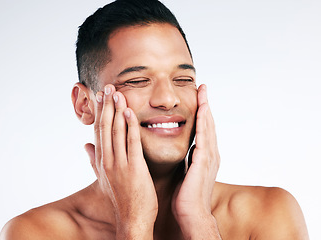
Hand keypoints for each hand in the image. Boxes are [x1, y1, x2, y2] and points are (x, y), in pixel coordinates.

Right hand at [85, 84, 157, 238]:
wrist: (132, 219)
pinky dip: (130, 127)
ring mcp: (120, 165)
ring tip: (117, 93)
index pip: (98, 131)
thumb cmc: (121, 198)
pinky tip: (130, 112)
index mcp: (102, 161)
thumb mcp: (103, 178)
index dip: (99, 112)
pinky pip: (132, 144)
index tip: (100, 96)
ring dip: (117, 111)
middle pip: (105, 128)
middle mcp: (108, 161)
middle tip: (108, 87)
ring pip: (116, 132)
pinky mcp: (134, 169)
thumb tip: (85, 146)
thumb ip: (93, 161)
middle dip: (106, 106)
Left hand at [172, 84, 221, 238]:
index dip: (201, 113)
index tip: (198, 98)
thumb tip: (182, 151)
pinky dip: (204, 122)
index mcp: (204, 156)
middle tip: (202, 88)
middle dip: (205, 105)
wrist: (191, 213)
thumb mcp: (186, 171)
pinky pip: (203, 137)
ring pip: (208, 127)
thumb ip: (187, 159)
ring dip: (206, 108)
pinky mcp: (204, 161)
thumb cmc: (186, 195)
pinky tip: (202, 110)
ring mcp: (209, 157)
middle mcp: (210, 153)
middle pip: (208, 124)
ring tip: (203, 92)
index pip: (203, 129)